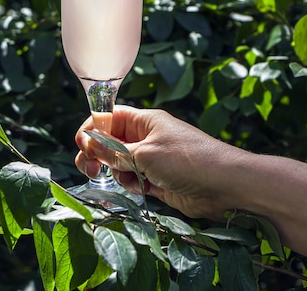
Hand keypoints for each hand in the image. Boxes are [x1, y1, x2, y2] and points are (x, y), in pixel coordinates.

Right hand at [74, 105, 247, 219]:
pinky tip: (144, 189)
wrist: (223, 185)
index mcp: (144, 121)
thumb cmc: (187, 160)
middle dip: (98, 155)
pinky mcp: (157, 180)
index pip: (109, 117)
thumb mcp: (146, 153)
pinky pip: (133, 180)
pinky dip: (132, 185)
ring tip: (131, 180)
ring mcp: (151, 159)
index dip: (93, 128)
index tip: (83, 145)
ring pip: (119, 164)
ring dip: (118, 173)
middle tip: (90, 169)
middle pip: (110, 143)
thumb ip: (115, 152)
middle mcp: (146, 138)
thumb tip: (89, 144)